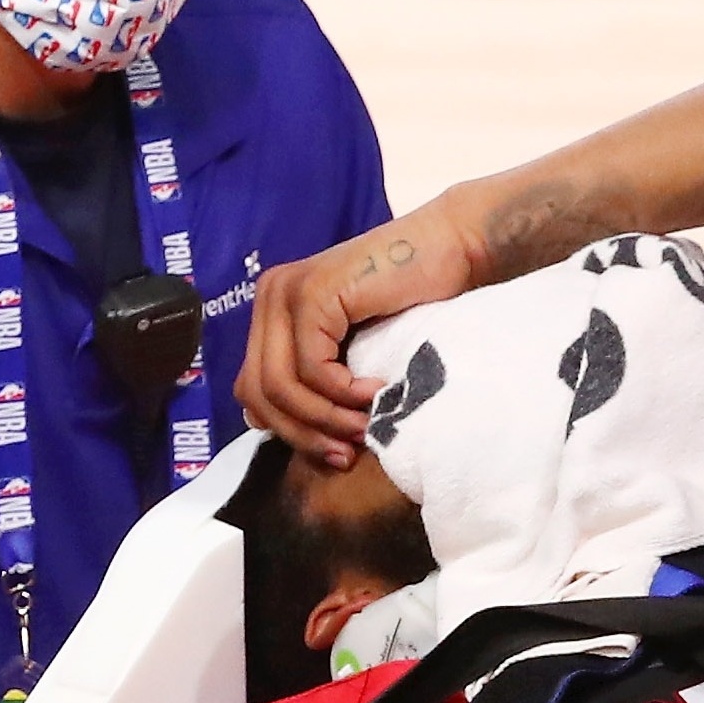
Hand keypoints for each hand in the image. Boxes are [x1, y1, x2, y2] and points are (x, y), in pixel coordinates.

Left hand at [237, 195, 478, 468]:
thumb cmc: (417, 302)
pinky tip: (376, 392)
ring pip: (280, 385)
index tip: (335, 451)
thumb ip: (313, 375)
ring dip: (326, 419)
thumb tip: (261, 423)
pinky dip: (343, 394)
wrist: (452, 250)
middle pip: (257, 391)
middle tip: (346, 453)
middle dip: (303, 432)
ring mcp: (286, 292)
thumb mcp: (353, 349)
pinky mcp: (312, 294)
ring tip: (365, 427)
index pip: (251, 387)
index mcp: (272, 310)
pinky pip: (312, 368)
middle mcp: (270, 296)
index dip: (287, 430)